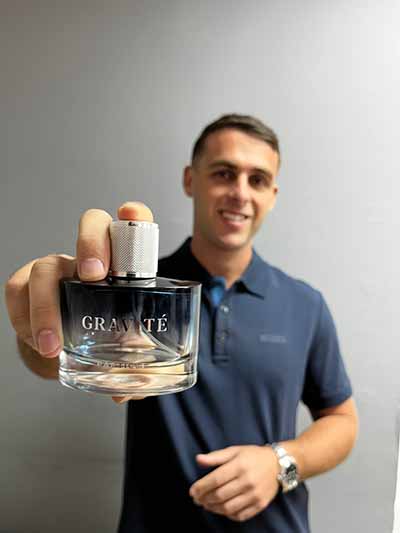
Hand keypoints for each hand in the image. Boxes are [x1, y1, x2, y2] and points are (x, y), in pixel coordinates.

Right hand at [5, 201, 153, 402]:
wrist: (63, 344)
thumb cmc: (100, 337)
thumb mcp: (122, 348)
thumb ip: (132, 365)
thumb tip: (135, 387)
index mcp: (122, 267)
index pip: (131, 228)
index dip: (133, 216)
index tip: (131, 215)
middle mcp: (90, 259)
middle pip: (91, 224)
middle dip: (91, 242)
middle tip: (93, 275)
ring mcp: (58, 269)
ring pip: (46, 265)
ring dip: (47, 305)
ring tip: (54, 345)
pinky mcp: (27, 285)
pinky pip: (17, 291)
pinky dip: (24, 321)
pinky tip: (39, 346)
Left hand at [189, 445, 279, 522]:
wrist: (278, 464)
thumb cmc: (252, 455)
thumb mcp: (234, 450)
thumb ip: (215, 456)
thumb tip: (198, 459)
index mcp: (240, 465)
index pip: (215, 479)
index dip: (201, 487)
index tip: (192, 491)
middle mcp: (247, 481)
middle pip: (220, 495)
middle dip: (204, 499)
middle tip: (197, 499)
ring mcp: (255, 495)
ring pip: (228, 507)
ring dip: (213, 508)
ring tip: (206, 504)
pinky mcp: (260, 505)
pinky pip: (240, 515)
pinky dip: (227, 515)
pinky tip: (221, 509)